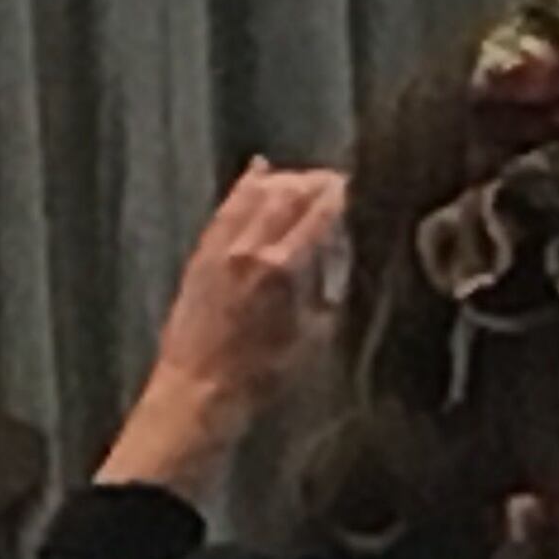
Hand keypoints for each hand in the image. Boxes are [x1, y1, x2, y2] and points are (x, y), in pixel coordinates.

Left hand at [96, 160, 347, 500]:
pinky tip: (259, 171)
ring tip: (306, 182)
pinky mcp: (201, 252)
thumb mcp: (315, 332)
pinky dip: (245, 186)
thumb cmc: (265, 372)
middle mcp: (249, 247)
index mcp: (283, 266)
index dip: (342, 193)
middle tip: (337, 185)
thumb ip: (328, 284)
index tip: (359, 187)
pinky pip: (226, 206)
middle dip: (316, 182)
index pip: (319, 211)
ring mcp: (220, 246)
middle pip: (288, 192)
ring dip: (284, 180)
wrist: (199, 387)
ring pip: (255, 192)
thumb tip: (337, 252)